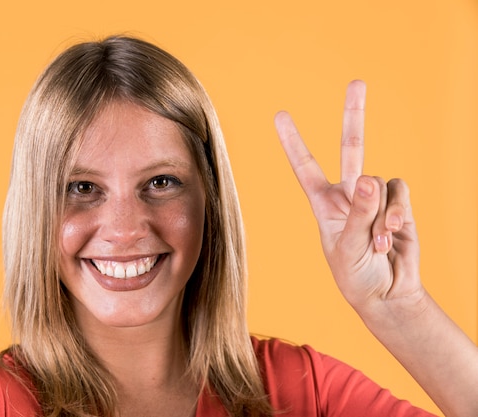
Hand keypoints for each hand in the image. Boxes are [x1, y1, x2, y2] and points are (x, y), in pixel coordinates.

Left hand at [273, 80, 424, 316]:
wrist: (387, 293)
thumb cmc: (356, 275)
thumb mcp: (347, 249)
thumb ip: (358, 215)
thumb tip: (368, 178)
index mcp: (324, 204)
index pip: (305, 167)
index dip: (293, 141)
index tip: (279, 115)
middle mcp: (348, 194)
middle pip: (352, 146)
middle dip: (354, 114)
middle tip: (357, 82)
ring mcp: (375, 197)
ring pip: (378, 182)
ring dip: (380, 214)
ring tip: (376, 243)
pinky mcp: (399, 204)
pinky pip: (399, 192)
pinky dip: (397, 212)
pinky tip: (393, 235)